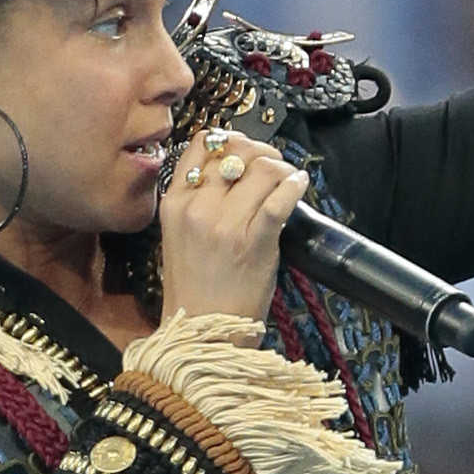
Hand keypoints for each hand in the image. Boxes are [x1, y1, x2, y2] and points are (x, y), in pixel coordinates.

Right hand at [158, 125, 311, 325]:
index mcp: (174, 202)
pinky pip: (279, 198)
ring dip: (281, 168)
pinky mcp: (254, 242)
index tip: (245, 150)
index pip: (203, 144)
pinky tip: (299, 185)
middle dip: (261, 151)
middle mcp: (197, 208)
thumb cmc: (195, 290)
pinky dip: (295, 185)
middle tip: (272, 165)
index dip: (230, 139)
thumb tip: (231, 167)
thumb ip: (196, 200)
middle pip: (235, 150)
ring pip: (261, 168)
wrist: (203, 334)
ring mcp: (225, 225)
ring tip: (287, 179)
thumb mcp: (177, 236)